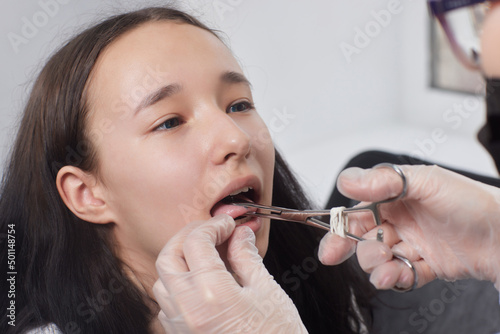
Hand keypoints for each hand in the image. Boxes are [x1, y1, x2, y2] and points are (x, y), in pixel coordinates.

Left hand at [153, 214, 306, 332]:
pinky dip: (180, 284)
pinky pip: (167, 302)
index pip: (196, 242)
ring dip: (181, 260)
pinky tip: (203, 281)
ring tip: (208, 254)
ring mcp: (180, 326)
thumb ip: (247, 257)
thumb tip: (240, 234)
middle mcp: (187, 310)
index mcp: (212, 295)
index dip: (213, 225)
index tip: (228, 223)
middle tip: (212, 231)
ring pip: (163, 280)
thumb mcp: (267, 291)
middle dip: (188, 236)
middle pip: (168, 256)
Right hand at [318, 165, 499, 290]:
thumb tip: (347, 181)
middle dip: (351, 248)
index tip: (331, 240)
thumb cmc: (472, 202)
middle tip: (339, 256)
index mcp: (395, 196)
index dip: (340, 226)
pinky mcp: (425, 266)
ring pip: (379, 259)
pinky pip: (401, 276)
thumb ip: (385, 181)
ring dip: (376, 266)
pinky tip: (398, 276)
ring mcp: (412, 244)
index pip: (358, 211)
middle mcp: (401, 220)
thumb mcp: (427, 182)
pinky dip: (396, 279)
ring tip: (387, 267)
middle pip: (362, 237)